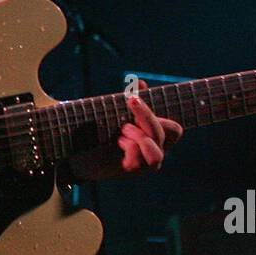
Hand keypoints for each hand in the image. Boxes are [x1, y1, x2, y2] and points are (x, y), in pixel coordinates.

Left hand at [68, 96, 182, 181]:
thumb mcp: (118, 114)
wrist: (81, 154)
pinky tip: (118, 140)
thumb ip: (132, 100)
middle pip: (168, 135)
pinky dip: (129, 146)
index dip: (162, 114)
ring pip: (156, 152)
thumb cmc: (103, 133)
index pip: (175, 130)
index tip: (136, 98)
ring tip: (124, 128)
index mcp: (156, 137)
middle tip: (131, 101)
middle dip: (148, 115)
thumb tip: (141, 83)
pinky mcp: (130, 172)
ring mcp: (145, 165)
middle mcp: (155, 152)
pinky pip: (137, 161)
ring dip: (141, 135)